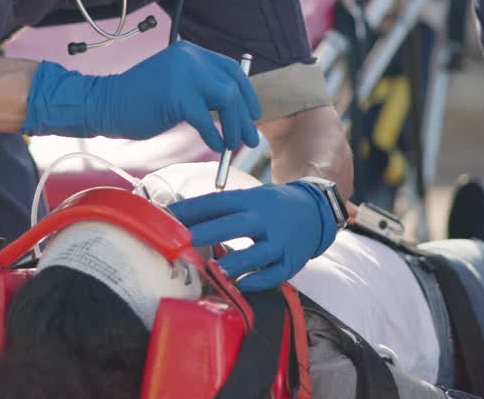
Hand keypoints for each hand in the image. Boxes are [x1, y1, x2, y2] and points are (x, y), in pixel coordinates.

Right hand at [21, 41, 260, 152]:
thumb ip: (202, 88)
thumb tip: (236, 111)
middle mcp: (190, 57)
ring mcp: (184, 74)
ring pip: (226, 100)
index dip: (247, 93)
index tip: (253, 114)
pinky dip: (214, 136)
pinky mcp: (177, 95)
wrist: (105, 103)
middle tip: (250, 137)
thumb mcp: (175, 84)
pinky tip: (214, 146)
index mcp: (191, 52)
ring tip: (233, 145)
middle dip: (245, 115)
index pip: (232, 69)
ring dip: (234, 126)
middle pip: (233, 86)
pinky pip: (207, 120)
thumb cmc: (139, 100)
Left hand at [168, 181, 338, 290]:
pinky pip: (276, 274)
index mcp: (251, 201)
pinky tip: (242, 286)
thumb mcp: (250, 198)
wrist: (317, 211)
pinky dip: (260, 281)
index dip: (192, 209)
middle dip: (208, 232)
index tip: (166, 216)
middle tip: (183, 241)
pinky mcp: (292, 262)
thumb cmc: (271, 207)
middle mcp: (265, 220)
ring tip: (216, 269)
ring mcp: (280, 242)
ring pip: (258, 253)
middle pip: (235, 225)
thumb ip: (222, 209)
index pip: (218, 203)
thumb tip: (180, 217)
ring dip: (237, 262)